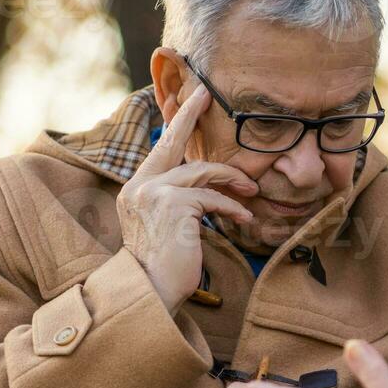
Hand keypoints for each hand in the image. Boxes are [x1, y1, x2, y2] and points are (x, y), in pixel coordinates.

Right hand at [118, 84, 257, 313]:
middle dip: (189, 114)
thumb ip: (175, 200)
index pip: (158, 151)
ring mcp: (154, 193)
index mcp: (135, 189)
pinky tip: (245, 218)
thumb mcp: (165, 226)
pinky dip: (232, 206)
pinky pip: (212, 198)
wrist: (150, 293)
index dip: (175, 124)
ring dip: (231, 180)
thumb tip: (203, 183)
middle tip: (205, 94)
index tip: (188, 98)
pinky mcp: (174, 205)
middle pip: (170, 142)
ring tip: (252, 191)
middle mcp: (139, 186)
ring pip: (201, 172)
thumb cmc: (163, 266)